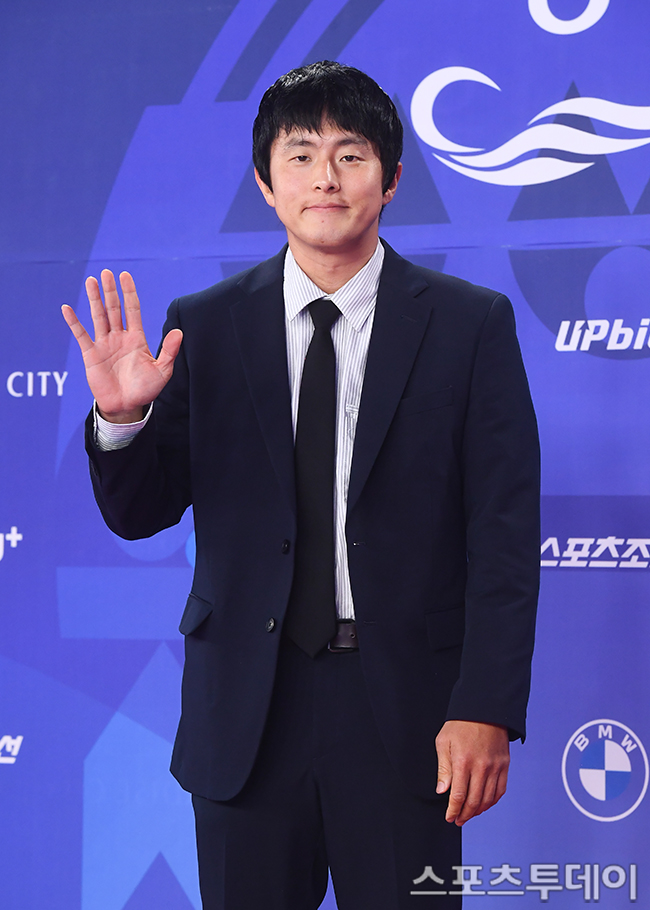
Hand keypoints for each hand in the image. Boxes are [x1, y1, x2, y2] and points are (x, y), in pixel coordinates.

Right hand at [62, 270, 181, 422]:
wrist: (126, 407)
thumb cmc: (145, 390)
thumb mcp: (162, 371)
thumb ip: (169, 351)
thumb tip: (179, 332)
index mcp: (137, 338)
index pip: (133, 309)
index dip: (129, 293)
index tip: (125, 276)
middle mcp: (120, 337)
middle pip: (114, 308)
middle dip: (111, 291)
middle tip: (107, 273)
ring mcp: (104, 344)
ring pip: (99, 316)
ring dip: (94, 299)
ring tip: (91, 281)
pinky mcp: (91, 354)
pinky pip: (81, 335)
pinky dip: (74, 322)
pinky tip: (67, 308)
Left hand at [435, 720, 509, 825]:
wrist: (484, 709)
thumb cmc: (460, 724)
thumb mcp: (443, 741)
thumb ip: (443, 768)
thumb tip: (442, 791)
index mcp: (463, 762)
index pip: (458, 796)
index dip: (453, 811)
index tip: (449, 818)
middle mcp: (481, 767)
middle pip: (473, 801)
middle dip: (464, 815)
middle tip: (458, 820)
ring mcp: (495, 767)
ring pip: (488, 799)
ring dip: (478, 811)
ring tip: (469, 814)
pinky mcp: (504, 765)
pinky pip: (500, 790)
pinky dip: (492, 802)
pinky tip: (484, 804)